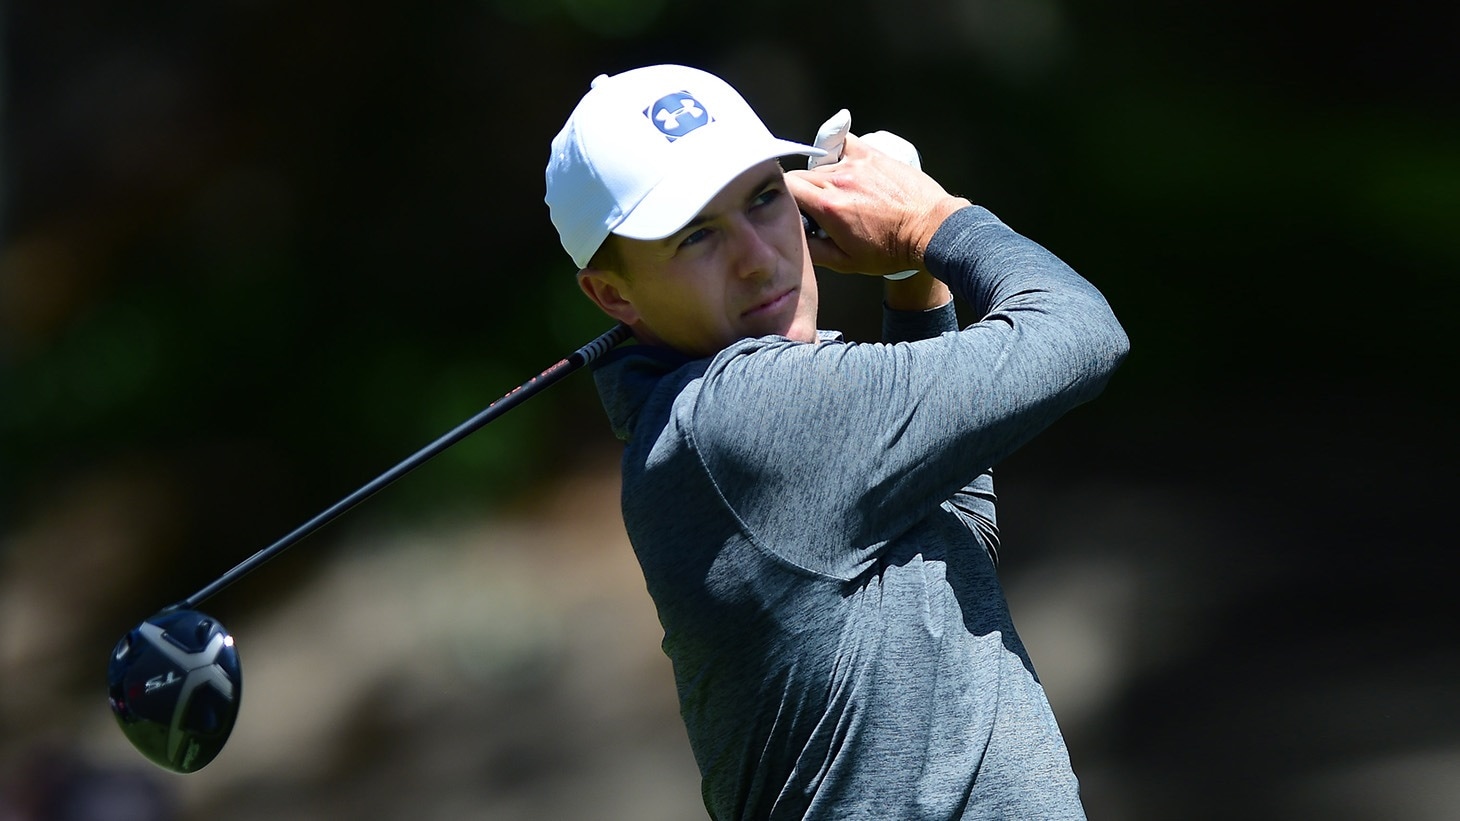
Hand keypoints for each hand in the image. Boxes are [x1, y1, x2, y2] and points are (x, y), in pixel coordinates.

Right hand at [788, 133, 970, 275]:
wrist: (929, 229)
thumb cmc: (891, 249)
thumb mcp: (846, 263)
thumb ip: (812, 250)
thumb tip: (792, 236)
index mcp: (828, 207)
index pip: (786, 187)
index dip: (784, 199)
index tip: (794, 211)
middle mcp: (838, 180)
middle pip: (799, 174)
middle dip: (800, 191)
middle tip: (817, 209)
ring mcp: (855, 163)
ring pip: (821, 164)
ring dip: (822, 177)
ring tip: (841, 195)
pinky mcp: (872, 154)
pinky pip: (843, 144)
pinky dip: (838, 153)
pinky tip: (846, 168)